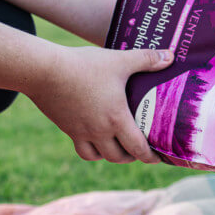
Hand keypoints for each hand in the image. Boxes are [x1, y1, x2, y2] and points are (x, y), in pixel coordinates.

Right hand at [26, 46, 173, 163]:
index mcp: (116, 119)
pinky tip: (97, 141)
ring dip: (113, 156)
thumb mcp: (119, 60)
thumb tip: (171, 56)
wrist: (43, 70)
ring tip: (121, 148)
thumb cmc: (83, 65)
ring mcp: (81, 132)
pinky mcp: (67, 128)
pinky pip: (82, 149)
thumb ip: (147, 59)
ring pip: (100, 156)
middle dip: (133, 157)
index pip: (138, 148)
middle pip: (119, 157)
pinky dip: (92, 151)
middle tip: (141, 150)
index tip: (159, 158)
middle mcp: (99, 131)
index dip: (151, 157)